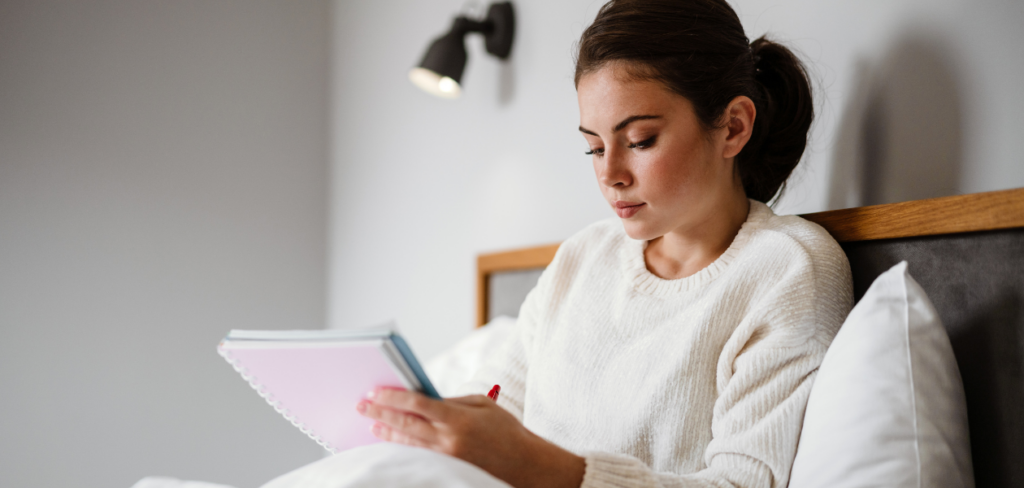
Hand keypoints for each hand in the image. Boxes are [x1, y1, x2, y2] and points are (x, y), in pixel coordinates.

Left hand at [356, 388, 584, 487]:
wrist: (524, 465)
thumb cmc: (506, 431)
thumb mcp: (482, 405)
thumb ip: (452, 401)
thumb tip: (425, 400)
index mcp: (458, 419)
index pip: (418, 404)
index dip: (393, 397)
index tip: (375, 391)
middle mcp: (448, 440)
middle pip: (406, 425)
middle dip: (380, 413)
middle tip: (361, 405)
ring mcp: (446, 458)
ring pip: (408, 443)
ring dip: (387, 433)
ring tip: (371, 424)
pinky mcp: (447, 469)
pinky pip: (418, 456)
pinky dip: (402, 448)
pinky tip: (391, 442)